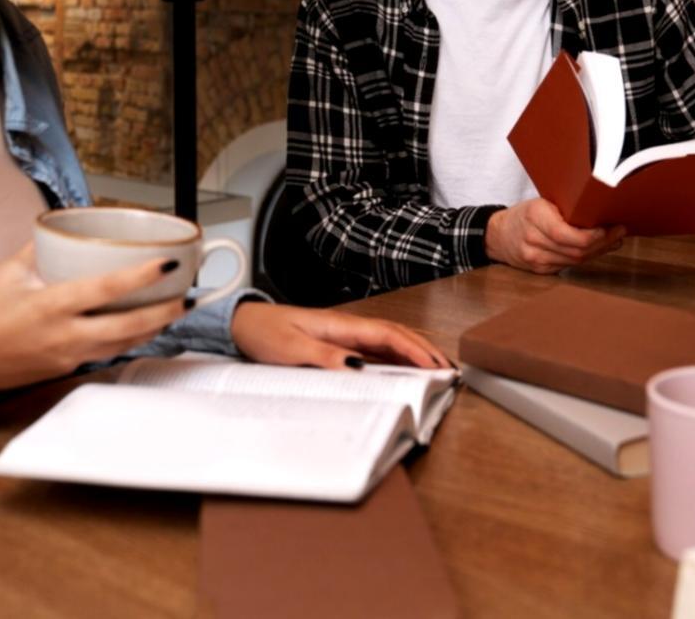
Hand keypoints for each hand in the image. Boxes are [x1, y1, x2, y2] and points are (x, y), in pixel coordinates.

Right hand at [0, 242, 188, 393]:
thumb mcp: (9, 270)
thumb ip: (42, 246)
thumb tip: (68, 225)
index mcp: (51, 305)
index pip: (106, 289)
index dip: (141, 277)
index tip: (167, 264)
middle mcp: (65, 334)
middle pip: (128, 327)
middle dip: (165, 312)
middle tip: (188, 297)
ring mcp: (68, 356)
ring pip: (124, 344)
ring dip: (153, 328)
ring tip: (176, 309)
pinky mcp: (67, 369)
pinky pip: (107, 354)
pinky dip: (130, 340)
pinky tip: (143, 327)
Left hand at [231, 303, 451, 369]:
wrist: (245, 323)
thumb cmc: (265, 333)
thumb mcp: (291, 348)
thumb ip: (324, 357)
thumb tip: (358, 368)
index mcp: (341, 324)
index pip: (388, 335)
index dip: (415, 351)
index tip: (435, 367)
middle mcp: (348, 326)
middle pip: (397, 336)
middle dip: (425, 351)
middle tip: (449, 371)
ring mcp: (345, 334)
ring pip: (389, 342)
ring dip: (414, 353)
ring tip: (436, 370)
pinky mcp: (339, 343)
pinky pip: (375, 349)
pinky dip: (395, 358)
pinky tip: (404, 369)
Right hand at [485, 197, 625, 274]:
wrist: (498, 235)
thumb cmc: (524, 215)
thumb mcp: (542, 203)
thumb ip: (567, 209)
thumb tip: (601, 214)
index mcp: (534, 216)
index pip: (567, 234)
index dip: (593, 235)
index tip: (610, 227)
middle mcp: (533, 240)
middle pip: (576, 249)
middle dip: (603, 242)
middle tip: (620, 232)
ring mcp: (535, 258)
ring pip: (576, 260)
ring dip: (598, 251)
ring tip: (613, 240)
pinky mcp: (540, 270)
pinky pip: (569, 266)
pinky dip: (586, 258)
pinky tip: (596, 250)